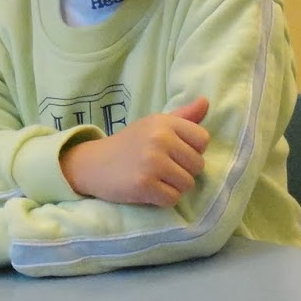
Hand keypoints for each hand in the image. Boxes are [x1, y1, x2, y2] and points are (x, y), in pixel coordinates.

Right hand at [60, 96, 210, 205]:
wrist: (93, 164)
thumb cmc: (130, 144)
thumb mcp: (154, 125)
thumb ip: (183, 117)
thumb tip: (206, 101)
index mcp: (164, 122)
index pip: (202, 140)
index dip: (192, 151)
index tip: (174, 153)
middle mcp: (159, 138)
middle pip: (198, 165)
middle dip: (183, 172)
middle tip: (162, 169)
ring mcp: (151, 162)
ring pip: (187, 184)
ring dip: (174, 187)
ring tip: (156, 180)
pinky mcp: (144, 184)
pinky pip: (172, 199)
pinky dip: (163, 200)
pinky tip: (149, 191)